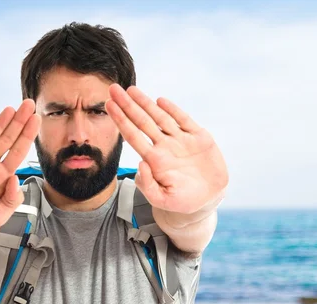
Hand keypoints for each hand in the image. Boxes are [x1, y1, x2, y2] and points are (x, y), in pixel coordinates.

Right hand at [0, 99, 39, 235]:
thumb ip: (11, 200)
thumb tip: (16, 179)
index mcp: (1, 176)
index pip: (18, 152)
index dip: (27, 135)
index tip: (37, 120)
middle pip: (7, 139)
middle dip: (18, 122)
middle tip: (29, 104)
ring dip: (0, 123)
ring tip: (12, 109)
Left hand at [106, 84, 227, 214]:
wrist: (207, 199)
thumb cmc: (181, 201)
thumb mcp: (162, 199)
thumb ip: (148, 185)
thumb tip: (140, 164)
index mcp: (154, 159)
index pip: (132, 135)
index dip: (121, 120)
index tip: (109, 105)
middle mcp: (164, 146)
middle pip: (142, 121)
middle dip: (128, 105)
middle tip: (113, 89)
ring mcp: (180, 140)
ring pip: (160, 117)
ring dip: (146, 103)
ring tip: (131, 90)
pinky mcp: (199, 138)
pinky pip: (184, 121)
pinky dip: (173, 110)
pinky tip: (160, 101)